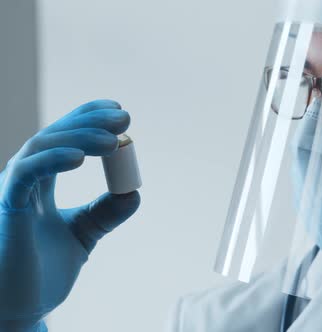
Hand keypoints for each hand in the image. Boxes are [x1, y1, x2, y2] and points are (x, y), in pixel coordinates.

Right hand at [0, 100, 140, 328]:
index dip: (87, 119)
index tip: (118, 112)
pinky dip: (52, 160)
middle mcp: (23, 182)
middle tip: (124, 117)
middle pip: (54, 136)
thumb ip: (104, 213)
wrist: (20, 310)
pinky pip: (25, 174)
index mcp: (40, 185)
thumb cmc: (41, 273)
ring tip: (114, 139)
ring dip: (79, 137)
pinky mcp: (5, 208)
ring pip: (41, 147)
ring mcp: (12, 192)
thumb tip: (134, 193)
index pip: (62, 139)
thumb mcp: (83, 235)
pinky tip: (80, 157)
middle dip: (89, 122)